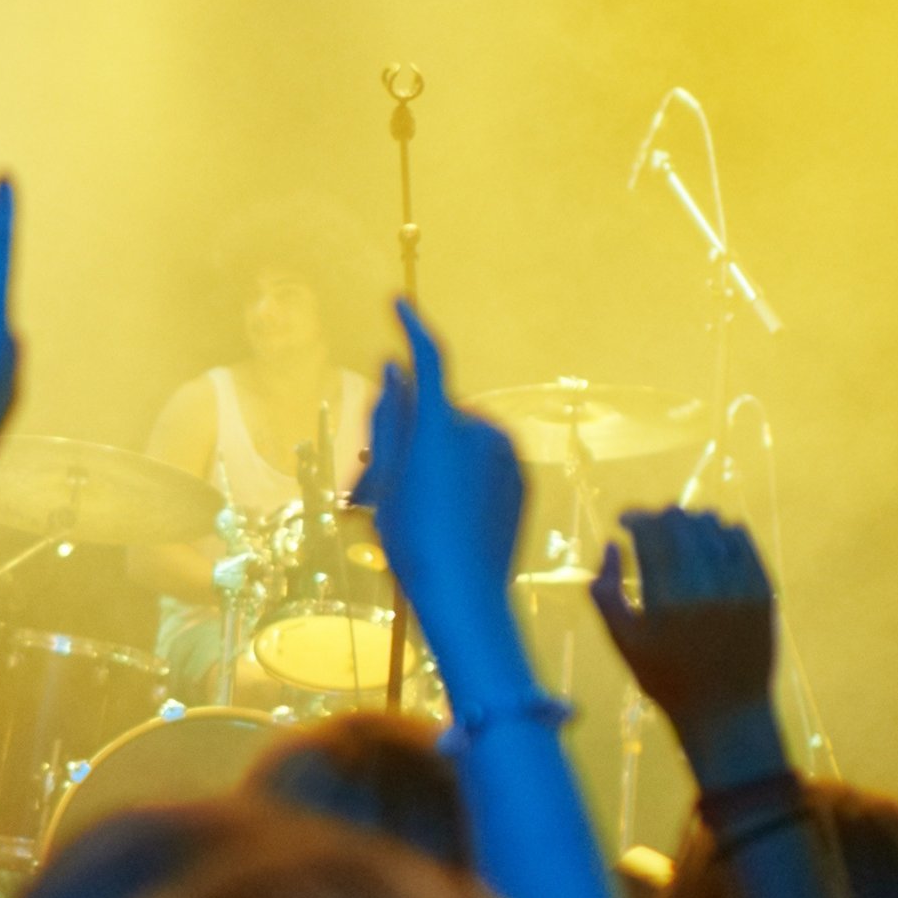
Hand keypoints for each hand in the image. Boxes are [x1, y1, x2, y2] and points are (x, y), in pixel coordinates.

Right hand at [351, 301, 527, 671]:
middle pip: (435, 411)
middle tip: (376, 482)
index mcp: (441, 426)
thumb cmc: (413, 539)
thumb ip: (389, 418)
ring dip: (435, 456)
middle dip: (408, 431)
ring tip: (412, 507)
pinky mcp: (520, 477)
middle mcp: (480, 430)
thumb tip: (394, 368)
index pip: (428, 358)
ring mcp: (506, 454)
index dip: (412, 327)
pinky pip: (483, 460)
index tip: (398, 303)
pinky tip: (446, 514)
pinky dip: (462, 473)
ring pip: (458, 437)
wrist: (465, 594)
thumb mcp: (385, 479)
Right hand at [591, 509, 787, 794]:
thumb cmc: (666, 679)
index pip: (651, 531)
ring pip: (713, 526)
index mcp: (667, 597)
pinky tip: (709, 543)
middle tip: (650, 526)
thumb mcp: (621, 642)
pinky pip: (741, 540)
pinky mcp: (763, 589)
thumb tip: (612, 544)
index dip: (634, 517)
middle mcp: (706, 584)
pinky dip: (722, 532)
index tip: (624, 520)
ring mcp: (740, 584)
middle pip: (682, 521)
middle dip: (660, 516)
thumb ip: (604, 591)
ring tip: (679, 533)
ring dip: (691, 522)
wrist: (726, 711)